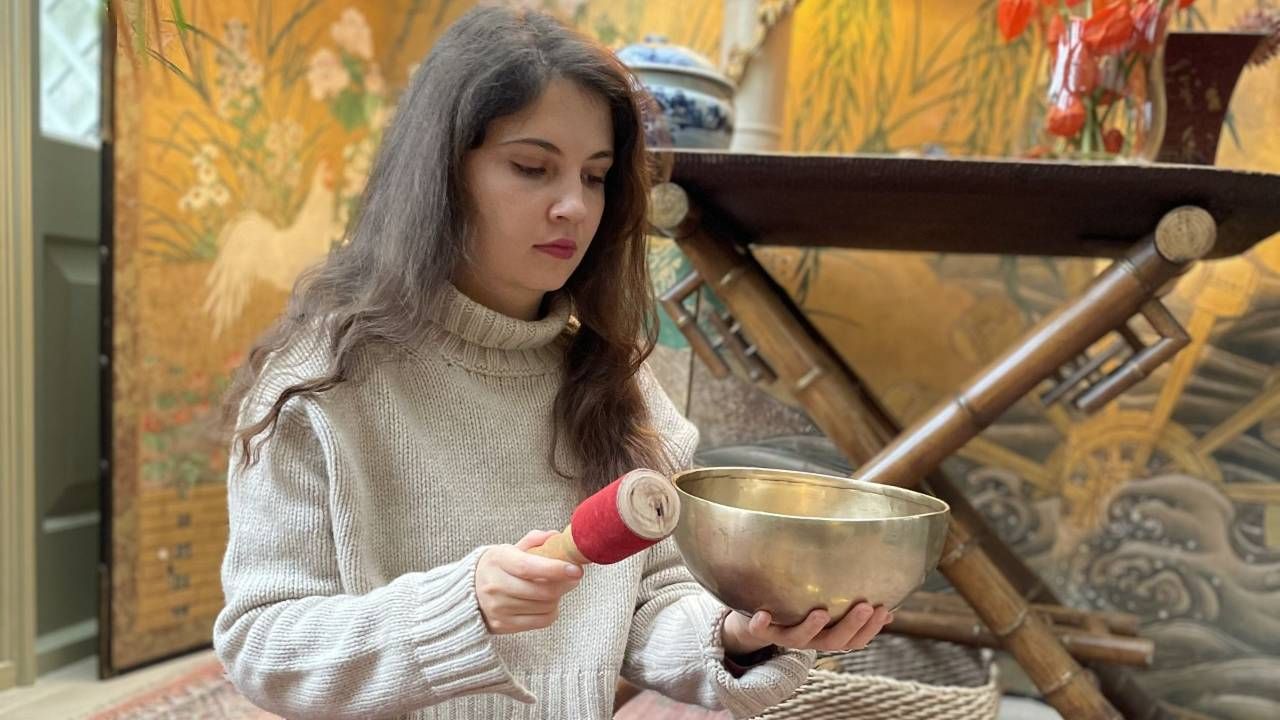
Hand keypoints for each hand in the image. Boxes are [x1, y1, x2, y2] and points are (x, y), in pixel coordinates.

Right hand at [475, 530, 583, 634]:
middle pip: (541, 591)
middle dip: (564, 584)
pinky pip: (541, 621)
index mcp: (498, 560)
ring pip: (544, 606)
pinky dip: (551, 611)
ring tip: (554, 588)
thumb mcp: (510, 549)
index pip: (527, 567)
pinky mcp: (503, 625)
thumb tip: (555, 537)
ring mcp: (498, 608)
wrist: (469, 592)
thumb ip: (533, 540)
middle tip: (573, 576)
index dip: (554, 569)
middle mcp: (495, 585)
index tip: (575, 569)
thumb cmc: (498, 567)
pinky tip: (546, 602)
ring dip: (557, 597)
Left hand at [722, 602, 892, 656]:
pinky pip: (761, 630)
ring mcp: (785, 636)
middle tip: (865, 606)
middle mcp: (809, 640)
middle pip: (833, 641)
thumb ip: (854, 611)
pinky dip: (761, 624)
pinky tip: (763, 613)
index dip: (870, 629)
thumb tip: (891, 609)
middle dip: (850, 625)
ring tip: (821, 613)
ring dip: (810, 627)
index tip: (884, 610)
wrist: (755, 621)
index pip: (854, 640)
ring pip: (800, 639)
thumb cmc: (799, 612)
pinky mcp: (761, 628)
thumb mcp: (829, 612)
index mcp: (827, 636)